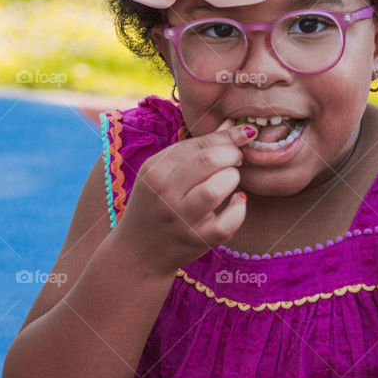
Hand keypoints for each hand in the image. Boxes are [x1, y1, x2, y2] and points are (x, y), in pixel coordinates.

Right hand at [110, 117, 257, 277]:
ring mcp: (178, 219)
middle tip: (237, 159)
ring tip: (233, 180)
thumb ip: (197, 148)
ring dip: (233, 179)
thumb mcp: (165, 173)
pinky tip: (238, 202)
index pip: (198, 143)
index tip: (240, 139)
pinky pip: (226, 224)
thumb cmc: (157, 204)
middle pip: (209, 161)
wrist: (137, 253)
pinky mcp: (194, 241)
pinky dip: (239, 210)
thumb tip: (233, 124)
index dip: (226, 138)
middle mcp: (163, 192)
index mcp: (154, 169)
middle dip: (232, 155)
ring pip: (216, 190)